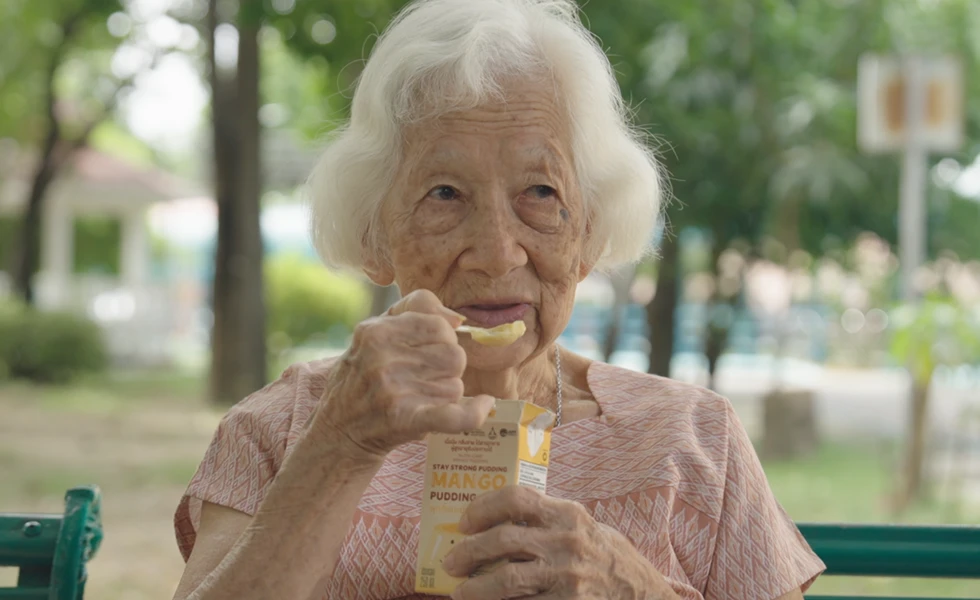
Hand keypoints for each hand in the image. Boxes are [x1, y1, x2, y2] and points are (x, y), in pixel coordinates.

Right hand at [312, 289, 495, 460]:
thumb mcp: (373, 333)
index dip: (442, 339)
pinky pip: (455, 415)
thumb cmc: (361, 377)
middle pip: (453, 355)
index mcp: (375, 330)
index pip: (439, 325)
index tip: (428, 352)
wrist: (336, 433)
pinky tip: (484, 405)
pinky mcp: (404, 421)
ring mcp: (392, 390)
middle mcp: (381, 357)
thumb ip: (414, 310)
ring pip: (454, 385)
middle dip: (446, 369)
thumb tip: (458, 320)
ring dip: (444, 394)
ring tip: (418, 399)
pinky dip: (475, 412)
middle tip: (422, 380)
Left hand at [442, 486, 676, 599]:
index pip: (516, 498)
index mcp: (568, 515)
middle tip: (452, 562)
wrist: (645, 597)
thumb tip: (500, 521)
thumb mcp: (587, 527)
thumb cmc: (611, 559)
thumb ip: (550, 520)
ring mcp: (566, 578)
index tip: (464, 521)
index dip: (483, 507)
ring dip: (475, 588)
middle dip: (468, 552)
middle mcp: (566, 542)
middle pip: (502, 540)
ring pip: (505, 580)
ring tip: (460, 592)